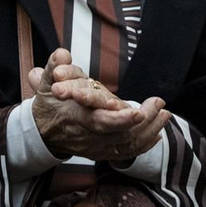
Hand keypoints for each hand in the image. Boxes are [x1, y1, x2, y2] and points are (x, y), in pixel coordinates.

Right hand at [28, 49, 170, 161]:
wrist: (40, 133)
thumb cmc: (47, 104)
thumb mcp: (46, 83)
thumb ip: (53, 66)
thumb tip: (62, 53)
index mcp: (75, 116)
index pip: (98, 121)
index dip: (119, 119)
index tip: (137, 112)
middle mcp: (87, 135)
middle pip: (119, 135)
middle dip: (143, 123)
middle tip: (160, 105)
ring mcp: (95, 147)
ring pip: (127, 144)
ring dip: (149, 130)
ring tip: (165, 113)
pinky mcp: (101, 153)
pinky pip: (126, 153)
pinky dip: (144, 145)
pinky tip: (158, 133)